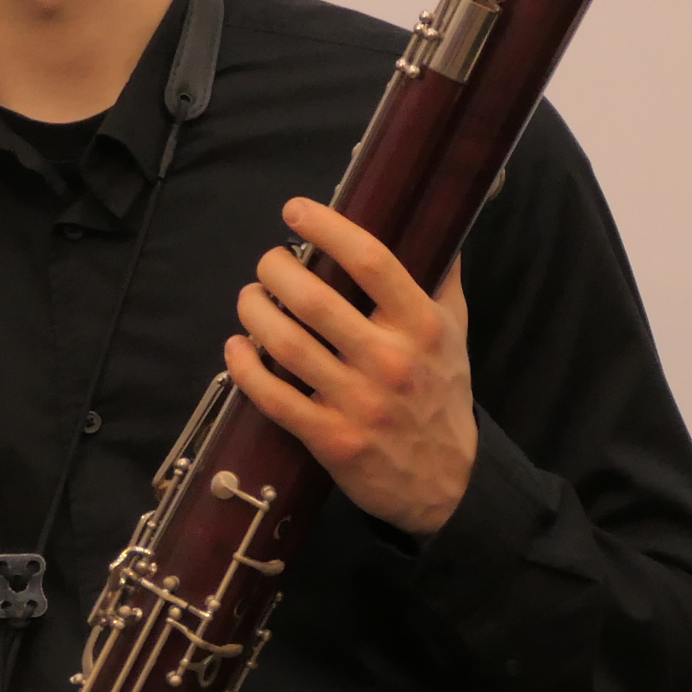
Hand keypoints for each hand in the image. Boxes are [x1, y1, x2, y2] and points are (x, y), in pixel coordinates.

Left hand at [226, 198, 476, 536]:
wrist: (445, 480)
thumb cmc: (442, 394)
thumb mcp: (455, 332)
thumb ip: (441, 279)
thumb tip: (431, 223)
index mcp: (424, 327)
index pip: (372, 262)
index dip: (328, 228)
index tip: (296, 211)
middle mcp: (393, 361)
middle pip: (315, 300)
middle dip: (276, 270)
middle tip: (268, 263)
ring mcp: (359, 402)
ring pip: (287, 344)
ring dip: (255, 312)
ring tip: (250, 298)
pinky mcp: (331, 438)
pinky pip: (273, 397)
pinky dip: (245, 367)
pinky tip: (237, 347)